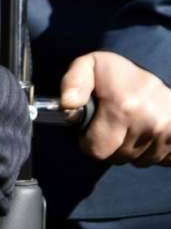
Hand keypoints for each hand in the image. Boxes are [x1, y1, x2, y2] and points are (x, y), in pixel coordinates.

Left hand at [61, 51, 170, 165]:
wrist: (160, 66)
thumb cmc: (118, 72)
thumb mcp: (90, 66)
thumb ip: (73, 82)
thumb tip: (67, 104)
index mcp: (123, 107)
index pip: (96, 150)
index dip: (88, 140)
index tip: (92, 127)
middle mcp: (149, 122)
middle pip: (116, 158)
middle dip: (109, 145)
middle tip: (111, 124)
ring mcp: (168, 132)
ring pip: (138, 161)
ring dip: (130, 149)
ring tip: (130, 125)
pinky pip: (159, 160)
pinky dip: (150, 151)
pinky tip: (146, 132)